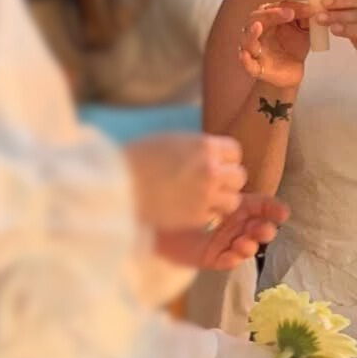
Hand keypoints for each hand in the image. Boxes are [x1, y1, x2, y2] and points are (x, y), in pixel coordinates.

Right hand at [123, 133, 245, 230]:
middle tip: (210, 185)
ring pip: (233, 200)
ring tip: (202, 199)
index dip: (226, 160)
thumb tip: (213, 154)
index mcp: (205, 146)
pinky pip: (213, 216)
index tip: (216, 165)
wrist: (117, 186)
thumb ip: (197, 147)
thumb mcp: (172, 141)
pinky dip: (204, 214)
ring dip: (221, 201)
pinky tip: (187, 209)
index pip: (235, 152)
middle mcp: (211, 170)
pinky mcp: (197, 216)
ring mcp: (206, 195)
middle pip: (239, 177)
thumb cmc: (137, 159)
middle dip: (227, 181)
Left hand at [156, 195, 289, 271]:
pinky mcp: (209, 257)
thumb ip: (221, 184)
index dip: (272, 209)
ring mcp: (223, 242)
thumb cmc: (177, 195)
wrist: (152, 213)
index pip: (260, 206)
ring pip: (244, 246)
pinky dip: (230, 260)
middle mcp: (233, 224)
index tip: (283, 213)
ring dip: (249, 246)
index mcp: (236, 206)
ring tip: (246, 243)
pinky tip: (233, 256)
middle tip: (264, 230)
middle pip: (256, 228)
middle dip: (263, 230)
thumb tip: (238, 181)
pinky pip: (223, 261)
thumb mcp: (203, 185)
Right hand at [239, 1, 310, 93]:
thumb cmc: (292, 48)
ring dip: (252, 33)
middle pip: (256, 19)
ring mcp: (256, 51)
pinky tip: (245, 54)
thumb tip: (312, 7)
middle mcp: (259, 33)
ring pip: (248, 40)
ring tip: (258, 27)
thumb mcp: (302, 30)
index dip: (284, 7)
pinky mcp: (256, 68)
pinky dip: (245, 59)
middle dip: (270, 14)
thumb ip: (305, 18)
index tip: (303, 9)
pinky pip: (247, 64)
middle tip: (289, 13)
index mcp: (268, 21)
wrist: (291, 73)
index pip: (271, 8)